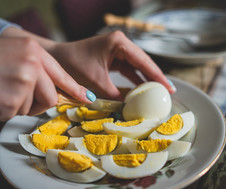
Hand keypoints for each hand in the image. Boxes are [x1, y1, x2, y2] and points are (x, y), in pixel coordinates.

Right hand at [0, 38, 92, 120]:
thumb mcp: (10, 55)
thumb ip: (34, 69)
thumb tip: (54, 91)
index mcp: (33, 50)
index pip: (61, 74)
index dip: (75, 89)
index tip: (87, 98)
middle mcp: (32, 64)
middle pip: (52, 96)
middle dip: (37, 103)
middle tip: (13, 95)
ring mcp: (23, 82)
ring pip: (35, 107)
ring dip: (19, 106)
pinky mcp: (12, 101)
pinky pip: (16, 114)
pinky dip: (3, 111)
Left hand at [49, 31, 175, 99]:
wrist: (56, 59)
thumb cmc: (73, 66)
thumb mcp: (96, 82)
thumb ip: (115, 95)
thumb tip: (130, 109)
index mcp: (118, 43)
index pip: (143, 61)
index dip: (157, 75)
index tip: (169, 87)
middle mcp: (120, 43)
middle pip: (144, 62)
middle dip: (156, 77)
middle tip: (170, 91)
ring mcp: (117, 49)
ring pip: (137, 66)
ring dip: (147, 79)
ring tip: (160, 92)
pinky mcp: (113, 57)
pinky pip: (128, 70)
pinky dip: (135, 80)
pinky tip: (143, 90)